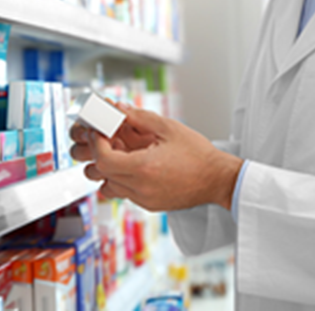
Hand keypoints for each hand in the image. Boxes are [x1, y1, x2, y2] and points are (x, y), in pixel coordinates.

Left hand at [81, 105, 243, 211]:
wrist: (218, 179)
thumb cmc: (199, 155)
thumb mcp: (169, 128)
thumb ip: (140, 117)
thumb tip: (119, 109)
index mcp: (143, 167)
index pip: (102, 159)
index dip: (96, 143)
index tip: (100, 132)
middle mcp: (140, 187)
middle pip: (100, 174)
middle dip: (98, 155)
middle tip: (106, 141)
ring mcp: (144, 199)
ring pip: (109, 187)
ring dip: (108, 170)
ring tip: (120, 154)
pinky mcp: (149, 205)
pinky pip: (124, 193)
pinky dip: (121, 179)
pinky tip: (134, 166)